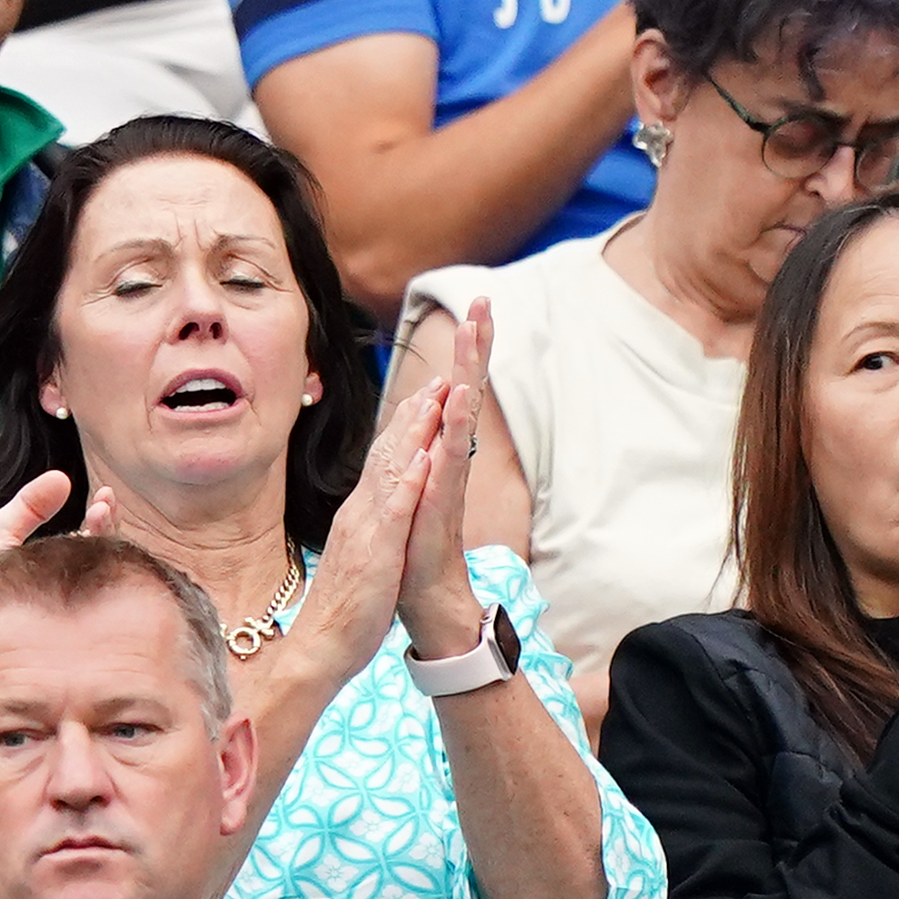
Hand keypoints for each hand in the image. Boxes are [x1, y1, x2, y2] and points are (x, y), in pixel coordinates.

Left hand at [0, 471, 114, 701]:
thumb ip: (27, 509)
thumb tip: (62, 477)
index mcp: (49, 566)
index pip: (87, 541)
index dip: (102, 520)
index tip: (105, 496)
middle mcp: (59, 595)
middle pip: (99, 563)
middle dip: (106, 532)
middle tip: (104, 509)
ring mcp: (55, 622)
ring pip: (91, 594)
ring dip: (99, 558)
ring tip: (98, 522)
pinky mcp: (41, 648)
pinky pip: (67, 627)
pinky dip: (78, 601)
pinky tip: (83, 576)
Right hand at [285, 382, 438, 684]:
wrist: (321, 648)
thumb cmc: (344, 611)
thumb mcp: (362, 559)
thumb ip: (368, 531)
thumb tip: (375, 512)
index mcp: (359, 517)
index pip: (382, 463)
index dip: (404, 428)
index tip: (424, 397)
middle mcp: (359, 515)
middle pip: (385, 454)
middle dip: (411, 415)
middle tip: (435, 379)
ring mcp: (365, 531)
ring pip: (389, 472)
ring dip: (411, 434)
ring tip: (432, 400)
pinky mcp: (375, 553)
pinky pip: (393, 512)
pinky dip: (407, 483)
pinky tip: (423, 458)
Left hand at [396, 301, 492, 659]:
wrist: (423, 596)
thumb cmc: (416, 547)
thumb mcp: (412, 489)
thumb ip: (420, 454)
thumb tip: (426, 419)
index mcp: (439, 452)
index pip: (454, 394)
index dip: (463, 355)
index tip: (473, 312)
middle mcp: (449, 458)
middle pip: (467, 391)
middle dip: (475, 347)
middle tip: (486, 301)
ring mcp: (448, 476)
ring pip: (462, 413)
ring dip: (470, 369)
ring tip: (478, 329)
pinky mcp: (442, 497)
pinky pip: (452, 453)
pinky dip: (456, 422)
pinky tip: (461, 395)